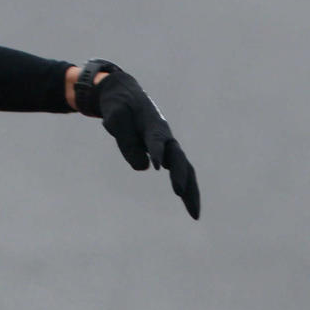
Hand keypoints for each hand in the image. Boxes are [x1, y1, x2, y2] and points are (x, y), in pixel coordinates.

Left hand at [78, 60, 200, 219]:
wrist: (124, 95)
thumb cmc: (118, 106)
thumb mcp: (115, 118)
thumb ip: (126, 140)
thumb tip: (145, 167)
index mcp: (152, 124)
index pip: (156, 140)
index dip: (156, 151)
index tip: (157, 166)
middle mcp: (165, 136)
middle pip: (179, 158)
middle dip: (181, 177)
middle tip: (178, 194)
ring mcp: (168, 144)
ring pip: (184, 169)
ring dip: (190, 191)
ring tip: (195, 215)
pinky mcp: (166, 152)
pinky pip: (179, 171)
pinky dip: (185, 187)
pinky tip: (190, 207)